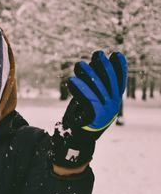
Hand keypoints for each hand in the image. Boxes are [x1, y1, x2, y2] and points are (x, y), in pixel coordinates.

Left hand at [52, 50, 126, 167]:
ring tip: (79, 64)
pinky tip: (72, 81)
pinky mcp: (92, 119)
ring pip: (97, 89)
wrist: (76, 140)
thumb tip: (91, 64)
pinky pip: (86, 101)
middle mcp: (112, 106)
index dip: (120, 68)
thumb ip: (93, 85)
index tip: (116, 54)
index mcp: (114, 101)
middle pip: (109, 82)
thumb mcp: (90, 99)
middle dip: (103, 66)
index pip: (120, 82)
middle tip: (97, 54)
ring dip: (88, 74)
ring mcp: (104, 113)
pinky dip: (79, 90)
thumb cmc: (81, 116)